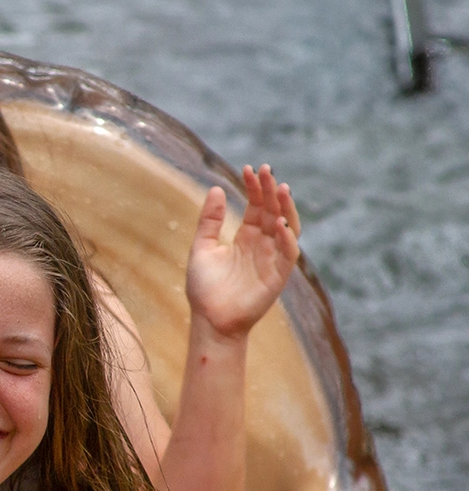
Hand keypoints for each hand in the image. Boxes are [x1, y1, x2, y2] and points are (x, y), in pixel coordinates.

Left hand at [186, 165, 301, 337]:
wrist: (209, 320)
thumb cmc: (204, 287)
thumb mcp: (202, 248)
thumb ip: (210, 221)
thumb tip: (217, 189)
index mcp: (246, 237)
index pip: (256, 206)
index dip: (254, 188)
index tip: (248, 169)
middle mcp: (263, 244)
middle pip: (273, 211)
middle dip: (270, 190)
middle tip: (265, 170)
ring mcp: (272, 259)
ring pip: (287, 228)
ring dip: (286, 209)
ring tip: (280, 189)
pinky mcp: (278, 276)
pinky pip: (288, 255)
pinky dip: (287, 239)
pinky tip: (281, 224)